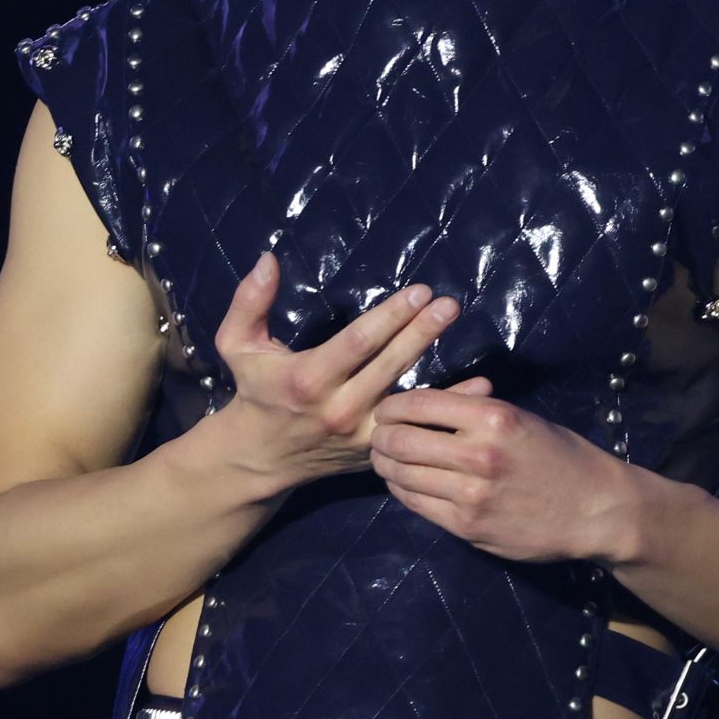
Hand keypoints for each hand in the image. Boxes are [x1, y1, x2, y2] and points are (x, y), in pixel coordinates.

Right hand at [207, 251, 487, 491]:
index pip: (358, 343)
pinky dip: (449, 405)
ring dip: (442, 367)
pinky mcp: (375, 450)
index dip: (391, 317)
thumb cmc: (254, 392)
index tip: (419, 292)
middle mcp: (338, 408)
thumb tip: (268, 258)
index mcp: (307, 379)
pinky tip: (481, 385)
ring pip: (408, 399)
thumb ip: (249, 301)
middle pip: (388, 365)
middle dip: (421, 332)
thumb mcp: (237, 345)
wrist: (259, 459)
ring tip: (463, 340)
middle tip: (448, 305)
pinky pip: (418, 426)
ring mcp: (360, 434)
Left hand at [368, 388, 637, 565]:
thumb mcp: (523, 419)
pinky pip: (417, 504)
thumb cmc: (561, 457)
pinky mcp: (467, 527)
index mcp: (493, 418)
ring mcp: (470, 495)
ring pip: (401, 475)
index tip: (387, 408)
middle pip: (400, 440)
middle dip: (380, 436)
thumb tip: (427, 402)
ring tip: (386, 458)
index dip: (392, 405)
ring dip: (385, 465)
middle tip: (378, 435)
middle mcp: (478, 455)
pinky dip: (403, 490)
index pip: (419, 404)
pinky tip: (405, 482)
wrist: (596, 510)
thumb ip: (475, 410)